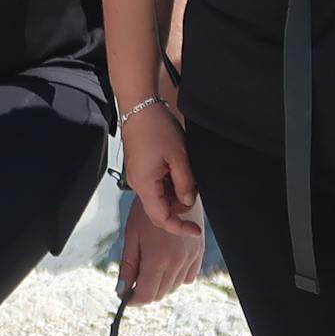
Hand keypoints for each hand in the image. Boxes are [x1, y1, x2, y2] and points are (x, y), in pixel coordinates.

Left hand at [116, 190, 203, 310]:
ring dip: (160, 284)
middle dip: (145, 291)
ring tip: (148, 266)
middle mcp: (177, 263)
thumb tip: (121, 290)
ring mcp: (190, 260)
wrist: (172, 193)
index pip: (147, 294)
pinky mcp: (199, 256)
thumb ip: (128, 265)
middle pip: (160, 293)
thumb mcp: (131, 236)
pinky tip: (166, 263)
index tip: (125, 298)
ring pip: (173, 287)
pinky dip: (175, 277)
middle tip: (133, 280)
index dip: (134, 299)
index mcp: (158, 259)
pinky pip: (187, 278)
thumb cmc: (146, 212)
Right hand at [121, 102, 200, 237]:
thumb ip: (186, 185)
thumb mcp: (179, 158)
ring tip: (186, 173)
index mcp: (145, 184)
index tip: (197, 230)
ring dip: (176, 193)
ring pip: (160, 196)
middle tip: (195, 189)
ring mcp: (138, 175)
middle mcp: (138, 183)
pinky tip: (177, 167)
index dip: (180, 228)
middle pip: (161, 209)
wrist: (139, 106)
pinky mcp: (140, 167)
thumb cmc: (157, 128)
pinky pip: (156, 184)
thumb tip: (187, 202)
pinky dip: (170, 183)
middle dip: (180, 207)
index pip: (161, 218)